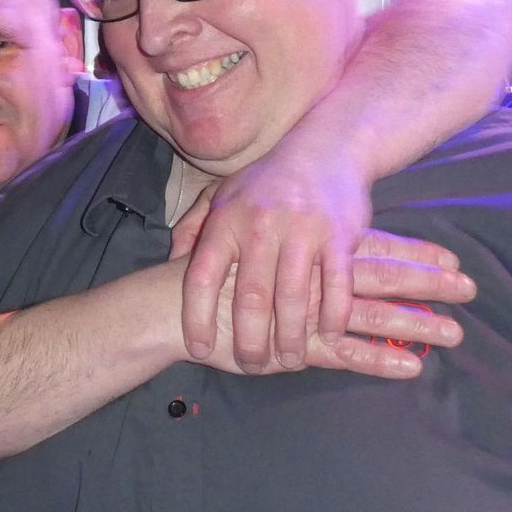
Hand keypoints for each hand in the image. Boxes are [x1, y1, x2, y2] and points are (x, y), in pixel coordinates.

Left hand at [174, 135, 463, 369]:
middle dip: (248, 340)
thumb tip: (171, 263)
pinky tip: (327, 336)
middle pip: (249, 297)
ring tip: (287, 360)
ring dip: (289, 337)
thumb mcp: (221, 195)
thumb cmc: (267, 181)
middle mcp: (261, 225)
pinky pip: (336, 286)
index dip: (196, 318)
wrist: (326, 147)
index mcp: (227, 220)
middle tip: (250, 364)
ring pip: (292, 298)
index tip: (198, 350)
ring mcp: (302, 230)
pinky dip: (332, 316)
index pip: (202, 277)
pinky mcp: (340, 235)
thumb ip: (193, 228)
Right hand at [189, 238, 468, 379]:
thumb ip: (283, 246)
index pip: (372, 249)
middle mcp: (313, 275)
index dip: (413, 254)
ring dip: (416, 322)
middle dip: (428, 283)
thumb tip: (319, 243)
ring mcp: (307, 311)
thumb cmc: (211, 274)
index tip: (452, 259)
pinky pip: (344, 354)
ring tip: (456, 331)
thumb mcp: (252, 244)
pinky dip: (379, 360)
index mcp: (308, 250)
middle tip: (471, 287)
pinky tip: (411, 367)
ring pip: (371, 315)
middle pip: (382, 276)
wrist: (172, 304)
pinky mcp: (295, 345)